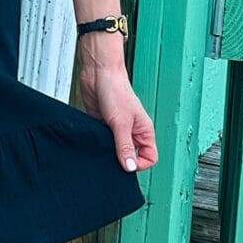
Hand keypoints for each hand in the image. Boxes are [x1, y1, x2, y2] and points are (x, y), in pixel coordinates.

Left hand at [78, 57, 157, 174]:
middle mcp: (132, 132)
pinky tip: (93, 142)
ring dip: (108, 153)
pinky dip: (98, 145)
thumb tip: (130, 168)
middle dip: (122, 160)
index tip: (126, 163)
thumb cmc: (115, 90)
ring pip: (115, 151)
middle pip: (132, 156)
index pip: (149, 157)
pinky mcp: (102, 126)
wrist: (97, 73)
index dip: (139, 164)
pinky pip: (103, 143)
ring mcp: (116, 129)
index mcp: (143, 131)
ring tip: (102, 148)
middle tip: (111, 159)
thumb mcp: (121, 122)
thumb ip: (125, 146)